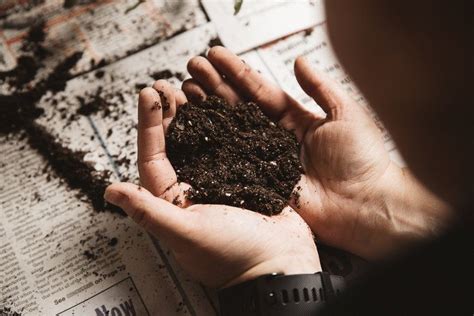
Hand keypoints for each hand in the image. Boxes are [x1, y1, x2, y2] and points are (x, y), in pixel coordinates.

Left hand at [104, 81, 320, 287]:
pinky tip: (228, 104)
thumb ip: (150, 211)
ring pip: (205, 140)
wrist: (281, 266)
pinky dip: (230, 123)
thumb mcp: (187, 233)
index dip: (149, 124)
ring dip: (198, 114)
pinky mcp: (249, 177)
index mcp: (176, 201)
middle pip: (177, 144)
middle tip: (167, 85)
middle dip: (170, 113)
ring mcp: (224, 181)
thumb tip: (108, 191)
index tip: (148, 94)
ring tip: (194, 87)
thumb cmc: (233, 255)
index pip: (153, 156)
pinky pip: (235, 144)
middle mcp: (197, 188)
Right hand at [182, 46, 451, 259]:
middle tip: (192, 68)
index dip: (236, 73)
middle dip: (214, 86)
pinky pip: (233, 162)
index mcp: (295, 120)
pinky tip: (195, 130)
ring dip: (208, 110)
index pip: (259, 91)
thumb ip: (319, 87)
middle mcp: (275, 139)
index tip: (215, 56)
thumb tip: (299, 61)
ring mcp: (264, 161)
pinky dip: (213, 146)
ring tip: (185, 90)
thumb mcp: (345, 113)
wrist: (366, 205)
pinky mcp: (260, 183)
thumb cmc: (363, 160)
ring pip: (231, 132)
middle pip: (239, 108)